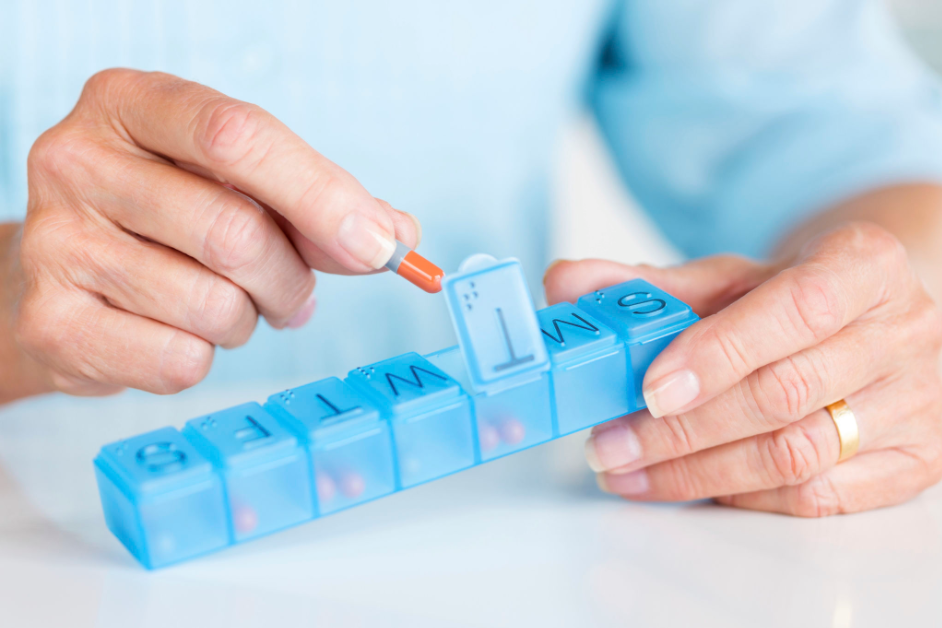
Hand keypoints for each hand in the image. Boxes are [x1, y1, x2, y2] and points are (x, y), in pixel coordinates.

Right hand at [13, 69, 417, 395]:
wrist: (70, 271)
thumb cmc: (168, 217)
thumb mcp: (240, 182)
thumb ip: (320, 202)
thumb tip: (395, 236)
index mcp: (131, 103)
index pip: (238, 137)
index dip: (321, 196)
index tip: (377, 244)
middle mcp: (77, 160)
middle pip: (234, 232)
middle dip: (290, 279)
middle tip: (295, 295)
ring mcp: (55, 243)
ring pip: (212, 306)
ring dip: (248, 320)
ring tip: (227, 306)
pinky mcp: (50, 323)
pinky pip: (178, 360)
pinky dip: (204, 357)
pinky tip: (179, 332)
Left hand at [544, 222, 941, 515]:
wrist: (869, 318)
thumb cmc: (794, 297)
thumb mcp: (730, 277)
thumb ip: (649, 284)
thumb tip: (563, 284)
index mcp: (864, 265)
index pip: (798, 308)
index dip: (719, 353)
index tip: (649, 388)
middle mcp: (902, 333)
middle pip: (785, 394)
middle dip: (682, 429)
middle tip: (610, 443)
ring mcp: (917, 403)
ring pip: (798, 455)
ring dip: (697, 472)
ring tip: (628, 471)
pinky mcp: (914, 463)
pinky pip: (817, 496)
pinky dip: (742, 495)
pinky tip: (688, 484)